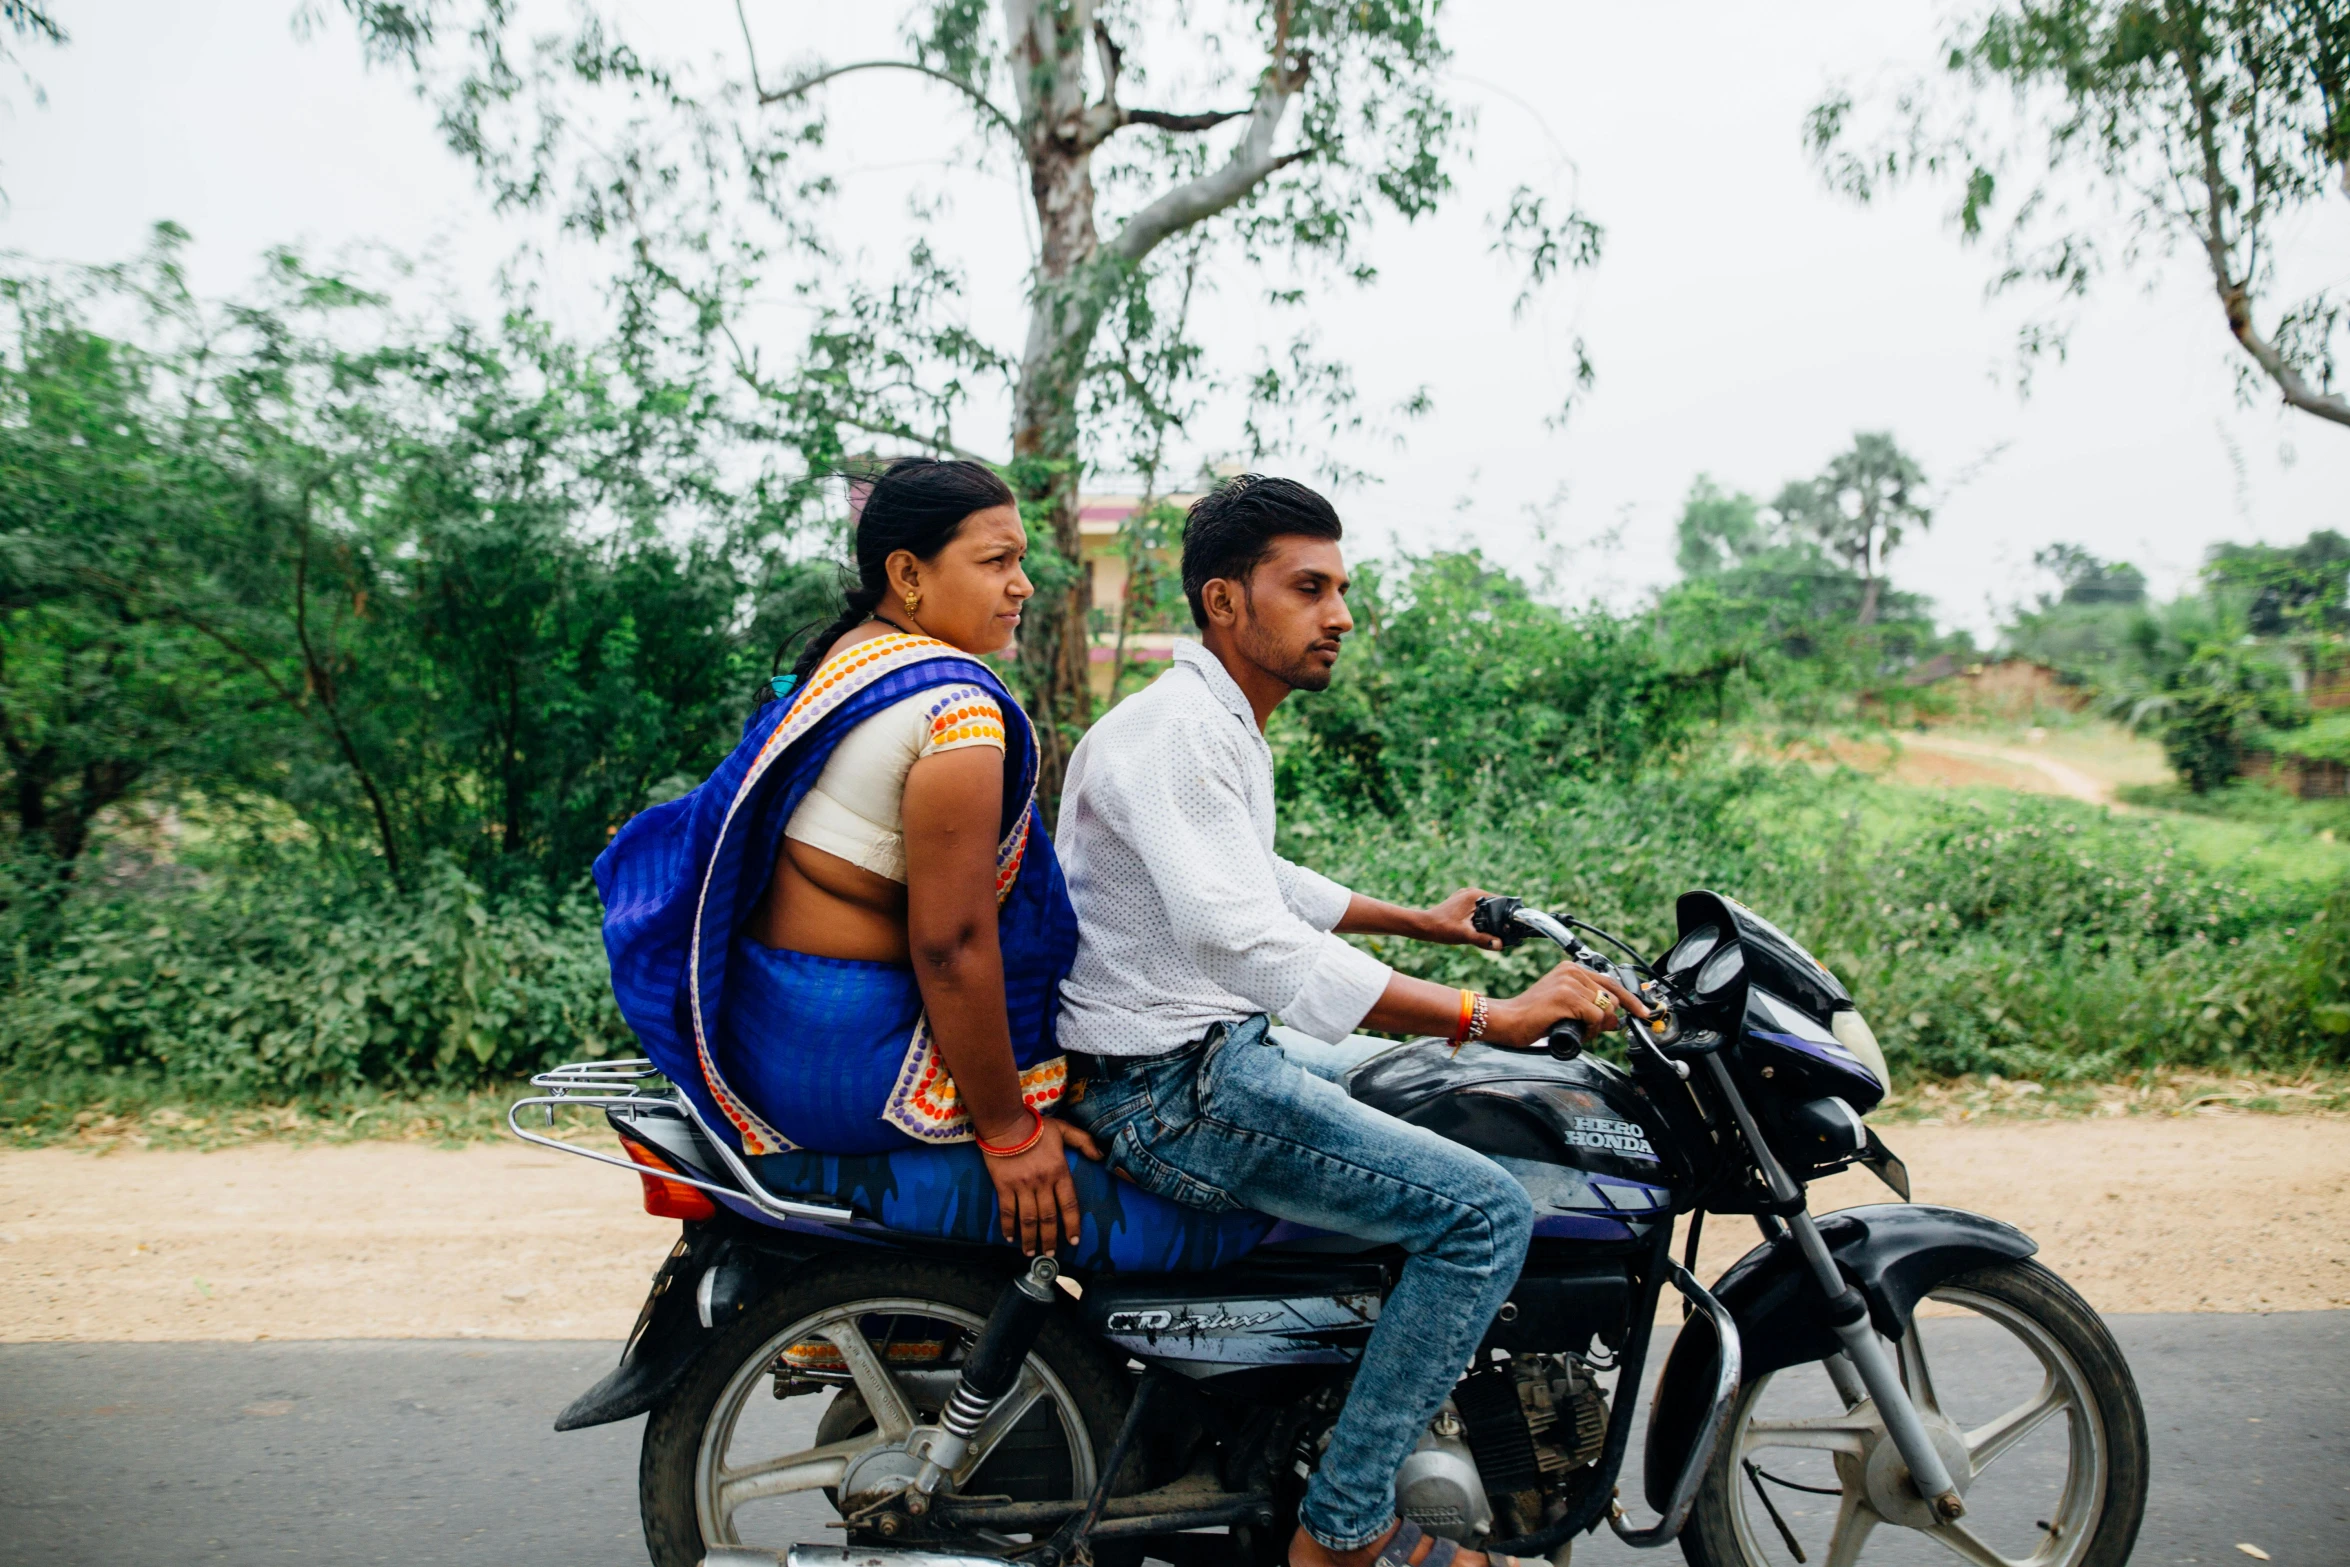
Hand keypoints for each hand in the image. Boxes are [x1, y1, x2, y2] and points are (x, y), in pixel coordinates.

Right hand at [981, 1115, 1103, 1256]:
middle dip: (1050, 1239)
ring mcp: (1022, 1186)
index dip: (1072, 1225)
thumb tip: (1101, 1156)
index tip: (1074, 1241)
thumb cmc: (1035, 1126)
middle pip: (1048, 1217)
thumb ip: (1083, 1141)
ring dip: (1030, 1239)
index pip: (1069, 1204)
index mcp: (1058, 1172)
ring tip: (1031, 1253)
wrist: (1006, 1123)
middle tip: (1051, 1254)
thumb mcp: (1064, 1129)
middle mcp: (1042, 1183)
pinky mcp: (1004, 1186)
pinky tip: (1010, 1238)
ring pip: (1028, 1219)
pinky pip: (1007, 1211)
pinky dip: (1008, 1226)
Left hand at [1416, 887, 1502, 949]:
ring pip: (1486, 907)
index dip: (1508, 915)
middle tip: (1506, 934)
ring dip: (1492, 919)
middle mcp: (1472, 892)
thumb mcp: (1465, 935)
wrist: (1423, 926)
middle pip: (1495, 905)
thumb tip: (1500, 945)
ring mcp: (1465, 896)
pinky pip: (1478, 909)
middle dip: (1500, 918)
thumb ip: (1483, 939)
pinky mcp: (1461, 902)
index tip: (1513, 927)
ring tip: (1496, 934)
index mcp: (1476, 895)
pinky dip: (1482, 918)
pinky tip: (1482, 929)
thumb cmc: (1442, 929)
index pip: (1501, 902)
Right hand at [1486, 959, 1649, 1048]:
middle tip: (1592, 1030)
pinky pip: (1595, 1017)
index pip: (1611, 982)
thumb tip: (1617, 1019)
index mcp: (1571, 969)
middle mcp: (1572, 971)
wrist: (1507, 1021)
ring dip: (1597, 1027)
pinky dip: (1590, 1030)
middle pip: (1612, 997)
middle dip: (1609, 1018)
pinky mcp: (1566, 998)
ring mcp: (1569, 983)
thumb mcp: (1567, 1008)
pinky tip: (1575, 1032)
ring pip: (1605, 1009)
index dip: (1630, 999)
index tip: (1642, 1012)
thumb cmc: (1533, 1017)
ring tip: (1578, 1031)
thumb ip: (1591, 1008)